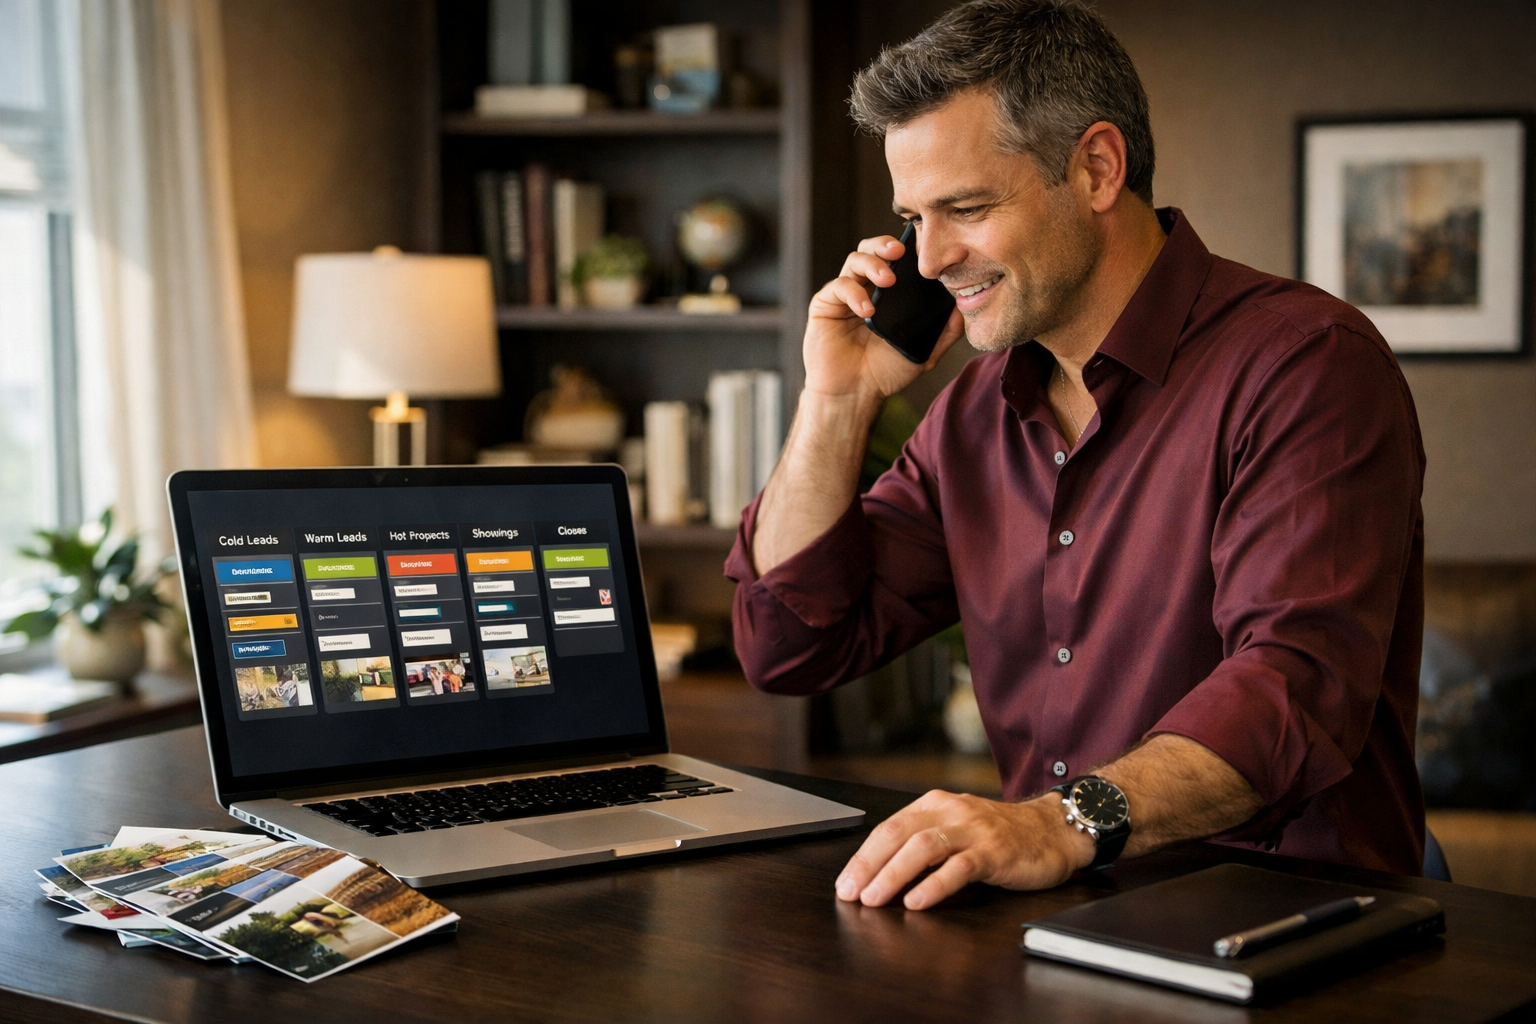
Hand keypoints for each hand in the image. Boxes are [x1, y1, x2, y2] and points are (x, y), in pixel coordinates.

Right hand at [804, 235, 964, 404]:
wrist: (855, 394)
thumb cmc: (886, 372)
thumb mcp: (924, 350)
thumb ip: (945, 329)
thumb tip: (965, 305)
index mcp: (889, 293)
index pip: (897, 259)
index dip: (910, 249)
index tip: (926, 250)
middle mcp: (866, 287)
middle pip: (872, 249)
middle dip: (886, 244)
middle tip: (900, 252)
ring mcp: (845, 294)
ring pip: (855, 260)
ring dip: (872, 264)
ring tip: (887, 280)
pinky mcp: (825, 304)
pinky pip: (838, 286)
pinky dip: (854, 294)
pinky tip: (867, 311)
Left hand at [834, 790, 1096, 909]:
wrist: (1054, 830)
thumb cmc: (1001, 835)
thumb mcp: (956, 829)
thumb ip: (923, 844)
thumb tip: (880, 874)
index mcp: (935, 804)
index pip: (888, 828)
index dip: (863, 857)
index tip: (844, 883)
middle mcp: (950, 811)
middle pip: (898, 834)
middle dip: (869, 866)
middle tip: (850, 893)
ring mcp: (973, 830)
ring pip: (923, 848)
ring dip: (894, 875)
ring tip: (874, 899)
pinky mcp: (995, 851)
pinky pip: (959, 867)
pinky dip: (934, 885)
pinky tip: (917, 902)